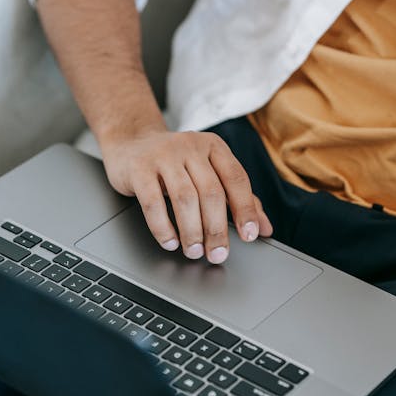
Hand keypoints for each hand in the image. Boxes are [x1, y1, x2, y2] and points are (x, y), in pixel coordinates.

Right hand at [102, 130, 272, 263]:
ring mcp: (163, 155)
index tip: (250, 235)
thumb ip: (238, 197)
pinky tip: (169, 242)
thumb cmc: (176, 163)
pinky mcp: (139, 168)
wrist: (131, 142)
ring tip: (193, 251)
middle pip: (211, 192)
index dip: (245, 209)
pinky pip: (153, 202)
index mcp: (213, 146)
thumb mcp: (208, 171)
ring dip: (191, 231)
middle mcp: (190, 146)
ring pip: (184, 198)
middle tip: (217, 254)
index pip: (236, 178)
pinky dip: (163, 227)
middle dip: (217, 229)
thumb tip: (265, 228)